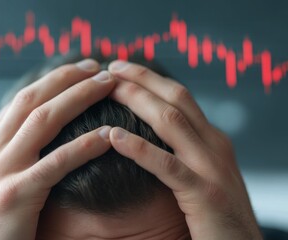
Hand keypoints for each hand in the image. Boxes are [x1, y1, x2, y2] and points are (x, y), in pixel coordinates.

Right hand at [0, 59, 114, 239]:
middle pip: (32, 100)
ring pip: (43, 120)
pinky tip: (108, 134)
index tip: (78, 70)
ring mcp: (1, 172)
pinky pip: (56, 163)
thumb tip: (41, 133)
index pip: (22, 100)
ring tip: (107, 85)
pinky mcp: (15, 196)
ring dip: (78, 98)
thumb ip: (13, 154)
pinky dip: (84, 146)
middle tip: (96, 66)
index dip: (52, 81)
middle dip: (66, 78)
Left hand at [108, 61, 262, 239]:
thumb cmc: (216, 213)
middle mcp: (214, 145)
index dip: (151, 79)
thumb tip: (151, 132)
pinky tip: (112, 136)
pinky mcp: (204, 194)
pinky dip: (138, 148)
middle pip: (176, 98)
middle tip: (111, 67)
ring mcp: (211, 167)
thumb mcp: (204, 172)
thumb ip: (185, 151)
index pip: (181, 97)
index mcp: (212, 139)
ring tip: (109, 89)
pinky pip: (166, 165)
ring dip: (138, 100)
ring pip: (171, 121)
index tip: (123, 70)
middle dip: (142, 79)